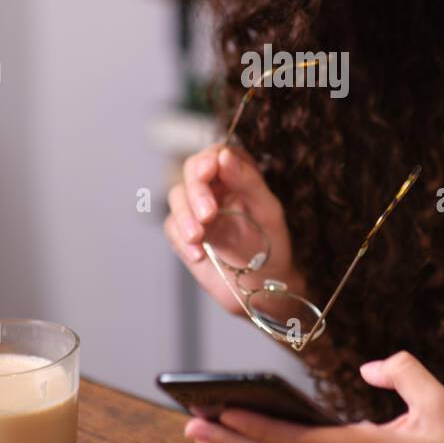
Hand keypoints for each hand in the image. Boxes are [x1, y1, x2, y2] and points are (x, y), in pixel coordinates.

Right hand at [165, 140, 306, 317]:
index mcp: (236, 176)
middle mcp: (214, 188)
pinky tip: (198, 254)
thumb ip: (247, 181)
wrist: (261, 287)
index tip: (208, 171)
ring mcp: (196, 211)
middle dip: (196, 192)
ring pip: (177, 198)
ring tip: (198, 236)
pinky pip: (173, 229)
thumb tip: (223, 156)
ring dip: (185, 217)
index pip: (216, 154)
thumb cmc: (271, 245)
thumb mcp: (267, 210)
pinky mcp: (183, 234)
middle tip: (208, 215)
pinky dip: (182, 240)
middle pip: (191, 173)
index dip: (208, 159)